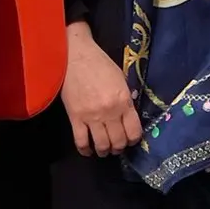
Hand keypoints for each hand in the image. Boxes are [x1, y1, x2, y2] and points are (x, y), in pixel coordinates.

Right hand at [61, 23, 143, 158]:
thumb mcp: (121, 79)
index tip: (130, 140)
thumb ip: (126, 98)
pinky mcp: (75, 118)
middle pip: (118, 141)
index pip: (134, 131)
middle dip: (119, 148)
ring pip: (101, 145)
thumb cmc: (100, 64)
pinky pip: (81, 141)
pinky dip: (85, 150)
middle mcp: (110, 112)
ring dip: (104, 151)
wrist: (76, 57)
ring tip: (104, 150)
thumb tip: (129, 115)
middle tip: (117, 147)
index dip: (133, 139)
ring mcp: (92, 117)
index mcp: (124, 101)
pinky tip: (88, 150)